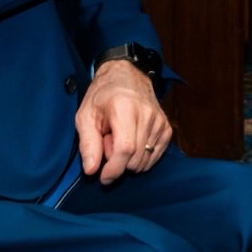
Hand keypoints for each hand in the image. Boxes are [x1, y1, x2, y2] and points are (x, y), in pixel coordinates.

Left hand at [76, 59, 171, 183]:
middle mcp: (146, 114)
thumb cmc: (103, 95)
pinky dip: (140, 157)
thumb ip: (87, 143)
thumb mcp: (85, 115)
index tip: (103, 177)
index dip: (114, 169)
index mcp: (124, 108)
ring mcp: (159, 121)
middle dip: (117, 160)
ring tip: (119, 138)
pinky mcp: (166, 128)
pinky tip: (132, 140)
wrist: (126, 75)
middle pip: (134, 159)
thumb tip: (91, 170)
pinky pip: (154, 157)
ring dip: (128, 159)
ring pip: (144, 161)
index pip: (125, 149)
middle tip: (107, 141)